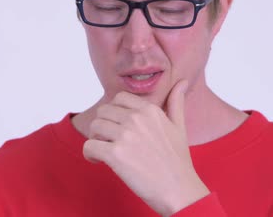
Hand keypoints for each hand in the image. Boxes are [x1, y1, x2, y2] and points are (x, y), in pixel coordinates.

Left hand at [83, 80, 209, 215]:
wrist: (179, 190)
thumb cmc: (178, 160)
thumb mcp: (179, 126)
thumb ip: (176, 102)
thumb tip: (182, 82)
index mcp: (149, 110)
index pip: (119, 98)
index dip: (115, 113)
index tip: (118, 127)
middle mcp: (136, 119)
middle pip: (103, 111)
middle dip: (102, 125)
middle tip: (108, 140)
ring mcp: (125, 136)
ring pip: (94, 127)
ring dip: (95, 139)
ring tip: (104, 151)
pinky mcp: (115, 155)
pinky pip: (89, 146)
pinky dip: (89, 154)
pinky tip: (99, 161)